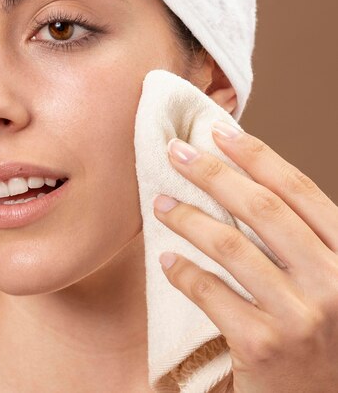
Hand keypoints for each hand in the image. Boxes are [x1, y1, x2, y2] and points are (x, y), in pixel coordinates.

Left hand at [152, 120, 337, 392]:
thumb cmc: (318, 336)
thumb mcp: (325, 281)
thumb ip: (297, 239)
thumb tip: (239, 177)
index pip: (299, 191)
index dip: (256, 156)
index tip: (219, 132)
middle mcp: (334, 284)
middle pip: (262, 209)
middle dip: (212, 173)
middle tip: (175, 153)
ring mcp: (301, 318)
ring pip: (230, 245)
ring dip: (187, 218)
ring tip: (160, 204)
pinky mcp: (265, 347)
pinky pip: (210, 292)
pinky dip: (182, 271)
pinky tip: (166, 261)